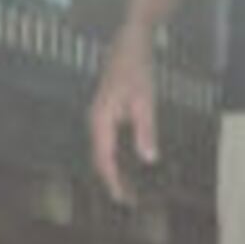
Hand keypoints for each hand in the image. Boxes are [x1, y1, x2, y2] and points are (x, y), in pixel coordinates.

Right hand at [89, 27, 162, 206]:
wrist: (129, 41)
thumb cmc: (137, 68)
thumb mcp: (146, 100)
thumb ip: (146, 131)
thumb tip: (149, 159)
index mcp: (101, 120)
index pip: (104, 160)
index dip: (113, 182)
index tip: (122, 200)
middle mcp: (95, 121)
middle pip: (100, 159)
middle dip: (113, 181)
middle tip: (128, 202)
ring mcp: (99, 117)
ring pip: (103, 152)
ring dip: (114, 171)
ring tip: (128, 190)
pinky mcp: (105, 114)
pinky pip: (107, 143)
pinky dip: (115, 158)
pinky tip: (128, 166)